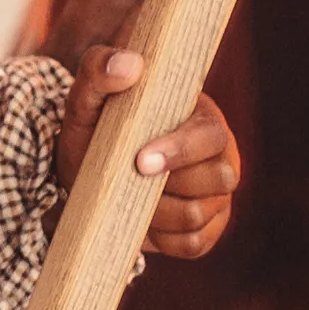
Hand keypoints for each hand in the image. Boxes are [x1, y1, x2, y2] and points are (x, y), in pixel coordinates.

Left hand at [58, 45, 238, 258]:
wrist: (87, 174)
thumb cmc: (95, 127)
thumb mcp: (87, 97)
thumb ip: (99, 69)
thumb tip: (129, 65)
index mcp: (203, 118)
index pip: (211, 136)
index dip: (180, 150)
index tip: (140, 161)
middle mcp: (221, 156)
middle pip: (217, 179)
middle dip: (165, 185)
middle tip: (128, 178)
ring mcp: (218, 196)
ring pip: (199, 214)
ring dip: (156, 211)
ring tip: (128, 194)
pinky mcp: (208, 229)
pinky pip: (194, 244)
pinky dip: (162, 238)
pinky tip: (140, 218)